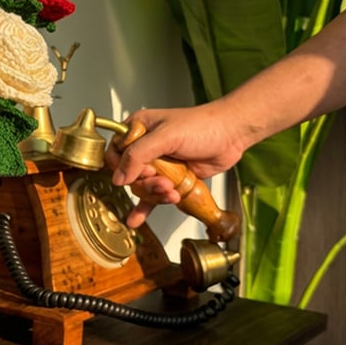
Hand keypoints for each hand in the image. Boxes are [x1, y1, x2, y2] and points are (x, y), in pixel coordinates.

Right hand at [104, 103, 245, 226]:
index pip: (114, 152)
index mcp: (137, 129)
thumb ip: (138, 155)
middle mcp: (144, 147)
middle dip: (147, 183)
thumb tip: (119, 178)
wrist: (230, 135)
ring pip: (143, 188)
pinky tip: (136, 219)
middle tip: (163, 181)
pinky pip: (152, 196)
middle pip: (129, 175)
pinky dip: (145, 208)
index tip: (144, 170)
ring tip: (172, 191)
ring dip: (155, 194)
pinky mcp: (169, 178)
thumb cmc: (202, 125)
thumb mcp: (165, 137)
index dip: (125, 166)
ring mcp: (158, 164)